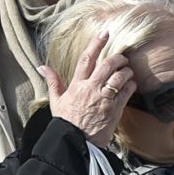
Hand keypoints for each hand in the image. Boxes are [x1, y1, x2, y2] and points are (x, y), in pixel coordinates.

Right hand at [39, 29, 132, 147]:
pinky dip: (131, 84)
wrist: (75, 142)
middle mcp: (91, 89)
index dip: (96, 44)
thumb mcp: (55, 101)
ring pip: (120, 76)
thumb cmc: (65, 122)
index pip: (86, 59)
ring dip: (126, 71)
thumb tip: (42, 67)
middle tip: (122, 57)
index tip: (105, 33)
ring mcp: (104, 98)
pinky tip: (131, 84)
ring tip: (127, 72)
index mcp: (76, 85)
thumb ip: (52, 81)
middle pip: (108, 65)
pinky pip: (127, 91)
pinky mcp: (115, 108)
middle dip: (118, 58)